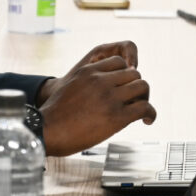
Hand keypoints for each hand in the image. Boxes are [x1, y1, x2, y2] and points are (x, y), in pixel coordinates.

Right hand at [37, 45, 155, 156]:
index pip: (119, 62)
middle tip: (134, 100)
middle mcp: (100, 81)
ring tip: (140, 109)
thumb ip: (90, 83)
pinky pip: (144, 107)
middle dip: (136, 86)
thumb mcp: (71, 87)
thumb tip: (106, 89)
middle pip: (134, 74)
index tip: (124, 86)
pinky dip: (150, 113)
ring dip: (144, 98)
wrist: (45, 133)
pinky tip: (148, 120)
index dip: (125, 74)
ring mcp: (109, 98)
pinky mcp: (116, 116)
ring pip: (142, 86)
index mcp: (89, 71)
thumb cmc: (55, 115)